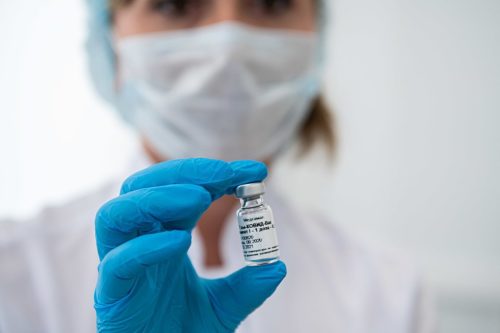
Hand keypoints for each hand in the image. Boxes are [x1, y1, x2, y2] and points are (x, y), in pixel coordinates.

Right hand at [94, 158, 286, 331]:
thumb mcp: (222, 309)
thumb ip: (246, 288)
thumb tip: (277, 267)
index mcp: (163, 238)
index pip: (182, 191)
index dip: (216, 175)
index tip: (255, 171)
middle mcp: (139, 243)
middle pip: (144, 187)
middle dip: (184, 173)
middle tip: (224, 174)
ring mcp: (121, 267)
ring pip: (118, 213)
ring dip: (159, 197)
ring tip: (199, 197)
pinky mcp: (111, 295)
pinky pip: (119, 261)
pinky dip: (148, 246)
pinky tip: (179, 241)